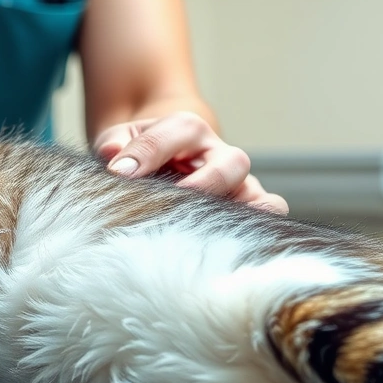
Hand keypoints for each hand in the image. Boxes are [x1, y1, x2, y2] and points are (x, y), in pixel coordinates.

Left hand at [93, 111, 287, 214]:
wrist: (156, 161)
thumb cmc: (136, 153)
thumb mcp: (119, 139)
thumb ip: (114, 144)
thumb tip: (113, 157)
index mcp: (188, 130)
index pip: (178, 132)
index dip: (148, 153)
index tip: (118, 173)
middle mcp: (220, 155)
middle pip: (231, 163)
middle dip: (205, 186)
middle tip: (173, 205)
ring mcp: (239, 186)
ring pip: (261, 197)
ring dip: (243, 216)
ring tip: (214, 233)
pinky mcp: (246, 211)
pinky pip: (269, 219)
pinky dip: (261, 232)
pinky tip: (228, 252)